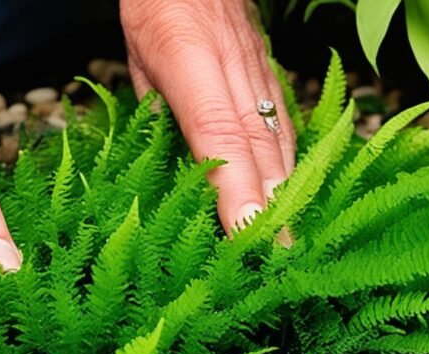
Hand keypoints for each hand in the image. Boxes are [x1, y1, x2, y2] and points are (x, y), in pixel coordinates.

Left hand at [121, 0, 295, 234]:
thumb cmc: (153, 5)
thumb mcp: (137, 58)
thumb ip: (158, 111)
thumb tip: (179, 167)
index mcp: (187, 55)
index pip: (217, 130)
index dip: (234, 183)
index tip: (247, 228)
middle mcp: (231, 61)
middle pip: (257, 139)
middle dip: (270, 201)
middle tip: (277, 254)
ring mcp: (256, 61)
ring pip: (277, 130)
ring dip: (287, 185)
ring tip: (289, 233)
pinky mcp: (268, 63)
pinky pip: (283, 117)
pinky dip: (289, 156)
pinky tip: (291, 186)